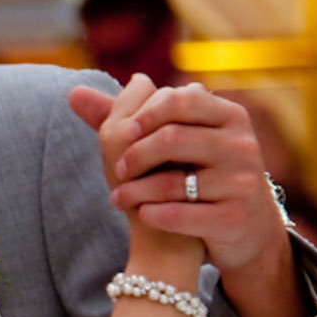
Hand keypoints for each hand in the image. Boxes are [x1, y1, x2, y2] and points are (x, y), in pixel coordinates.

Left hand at [73, 78, 305, 316]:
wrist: (243, 224)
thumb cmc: (198, 172)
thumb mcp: (175, 139)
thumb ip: (123, 115)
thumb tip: (73, 92)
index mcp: (229, 115)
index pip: (180, 100)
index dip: (145, 115)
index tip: (125, 133)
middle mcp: (242, 144)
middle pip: (172, 139)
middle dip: (135, 156)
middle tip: (116, 171)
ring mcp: (243, 181)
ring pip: (173, 182)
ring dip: (136, 191)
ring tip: (117, 198)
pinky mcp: (235, 217)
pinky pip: (182, 215)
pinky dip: (154, 215)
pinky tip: (141, 215)